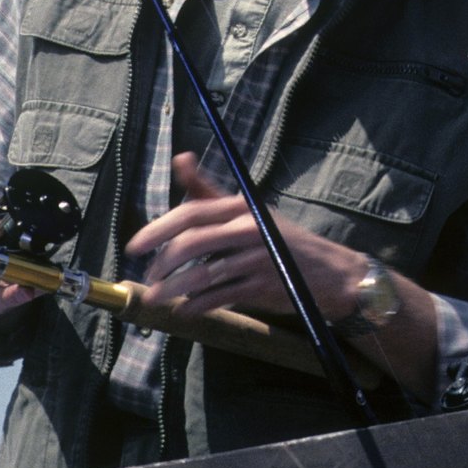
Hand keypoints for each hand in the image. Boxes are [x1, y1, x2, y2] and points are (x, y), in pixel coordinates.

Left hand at [126, 155, 361, 321]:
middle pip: (192, 243)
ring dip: (173, 290)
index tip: (136, 246)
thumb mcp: (250, 210)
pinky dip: (197, 305)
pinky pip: (220, 297)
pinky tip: (185, 309)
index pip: (192, 212)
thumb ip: (210, 191)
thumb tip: (180, 158)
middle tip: (149, 276)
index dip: (158, 229)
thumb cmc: (282, 240)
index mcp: (242, 207)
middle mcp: (249, 230)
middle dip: (163, 262)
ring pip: (202, 275)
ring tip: (158, 298)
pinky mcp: (262, 288)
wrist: (331, 274)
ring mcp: (256, 260)